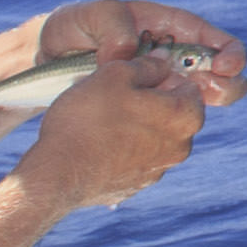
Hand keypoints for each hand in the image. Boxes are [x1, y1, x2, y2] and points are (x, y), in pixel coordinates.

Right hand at [12, 8, 239, 216]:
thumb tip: (163, 61)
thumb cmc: (88, 119)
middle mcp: (181, 147)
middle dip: (151, 101)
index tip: (137, 76)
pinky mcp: (136, 185)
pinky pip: (135, 158)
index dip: (163, 76)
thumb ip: (147, 65)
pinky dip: (123, 148)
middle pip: (173, 113)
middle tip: (117, 95)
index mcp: (186, 117)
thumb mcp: (115, 75)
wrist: (57, 174)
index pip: (189, 86)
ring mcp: (158, 170)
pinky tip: (97, 143)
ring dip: (136, 125)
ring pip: (154, 136)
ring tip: (102, 119)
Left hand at [33, 0, 246, 109]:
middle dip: (226, 85)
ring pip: (195, 104)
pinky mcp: (145, 114)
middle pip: (217, 77)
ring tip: (180, 112)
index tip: (225, 66)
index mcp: (170, 30)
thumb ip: (112, 25)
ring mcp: (160, 90)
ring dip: (197, 109)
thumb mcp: (88, 15)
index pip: (213, 41)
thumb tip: (129, 52)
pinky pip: (167, 123)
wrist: (43, 63)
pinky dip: (168, 128)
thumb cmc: (71, 30)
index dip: (229, 53)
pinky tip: (151, 130)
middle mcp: (173, 62)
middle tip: (215, 92)